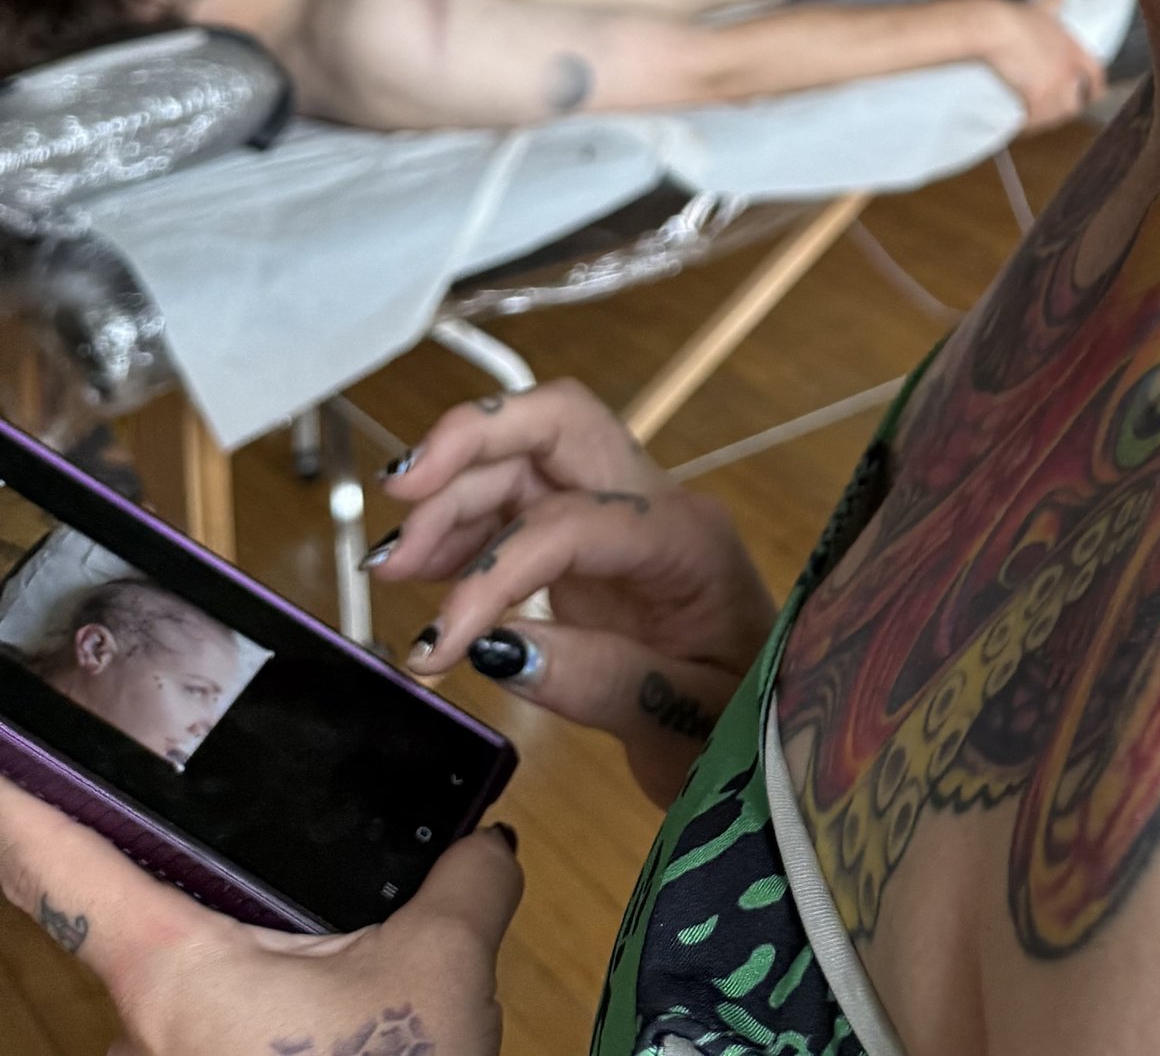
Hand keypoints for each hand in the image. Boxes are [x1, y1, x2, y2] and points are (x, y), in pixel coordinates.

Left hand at [0, 769, 517, 1055]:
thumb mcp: (440, 968)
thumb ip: (464, 880)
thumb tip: (485, 845)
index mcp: (174, 972)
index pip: (64, 873)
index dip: (20, 808)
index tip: (0, 763)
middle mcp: (143, 1033)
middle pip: (151, 935)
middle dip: (229, 910)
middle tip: (303, 898)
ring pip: (197, 1002)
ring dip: (258, 984)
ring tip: (344, 985)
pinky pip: (220, 1044)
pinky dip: (271, 1027)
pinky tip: (339, 1030)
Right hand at [376, 380, 775, 803]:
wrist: (769, 735)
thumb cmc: (744, 728)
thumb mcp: (686, 725)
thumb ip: (601, 682)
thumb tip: (498, 649)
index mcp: (689, 541)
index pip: (575, 521)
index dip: (495, 573)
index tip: (437, 650)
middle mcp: (654, 508)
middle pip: (561, 425)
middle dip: (475, 439)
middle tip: (401, 492)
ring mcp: (619, 519)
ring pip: (527, 460)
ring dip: (452, 492)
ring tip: (389, 563)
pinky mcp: (588, 547)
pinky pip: (517, 506)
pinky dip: (460, 526)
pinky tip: (416, 569)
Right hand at [966, 0, 1103, 127]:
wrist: (993, 27)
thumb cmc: (1012, 15)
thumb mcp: (1038, 7)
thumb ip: (1052, 4)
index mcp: (1073, 48)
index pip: (1096, 74)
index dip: (1095, 89)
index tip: (1093, 96)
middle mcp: (1068, 70)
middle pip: (1076, 103)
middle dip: (1066, 109)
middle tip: (1051, 111)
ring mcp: (1054, 85)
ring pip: (1056, 115)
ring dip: (1046, 120)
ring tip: (1033, 120)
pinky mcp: (1036, 97)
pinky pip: (1036, 120)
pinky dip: (1028, 125)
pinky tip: (1019, 125)